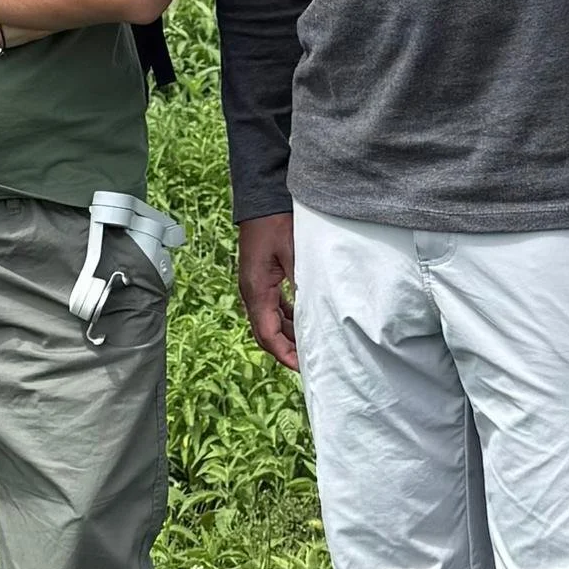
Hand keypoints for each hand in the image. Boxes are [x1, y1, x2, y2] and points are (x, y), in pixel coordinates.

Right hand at [236, 213, 298, 372]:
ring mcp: (255, 286)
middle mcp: (252, 293)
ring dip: (288, 335)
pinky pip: (273, 307)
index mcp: (257, 291)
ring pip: (270, 321)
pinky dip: (287, 318)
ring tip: (311, 345)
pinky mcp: (262, 279)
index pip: (268, 334)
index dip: (285, 354)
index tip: (302, 367)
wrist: (261, 200)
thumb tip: (316, 310)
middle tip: (310, 362)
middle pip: (267, 332)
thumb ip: (303, 282)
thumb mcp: (294, 252)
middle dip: (287, 350)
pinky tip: (303, 321)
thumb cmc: (275, 223)